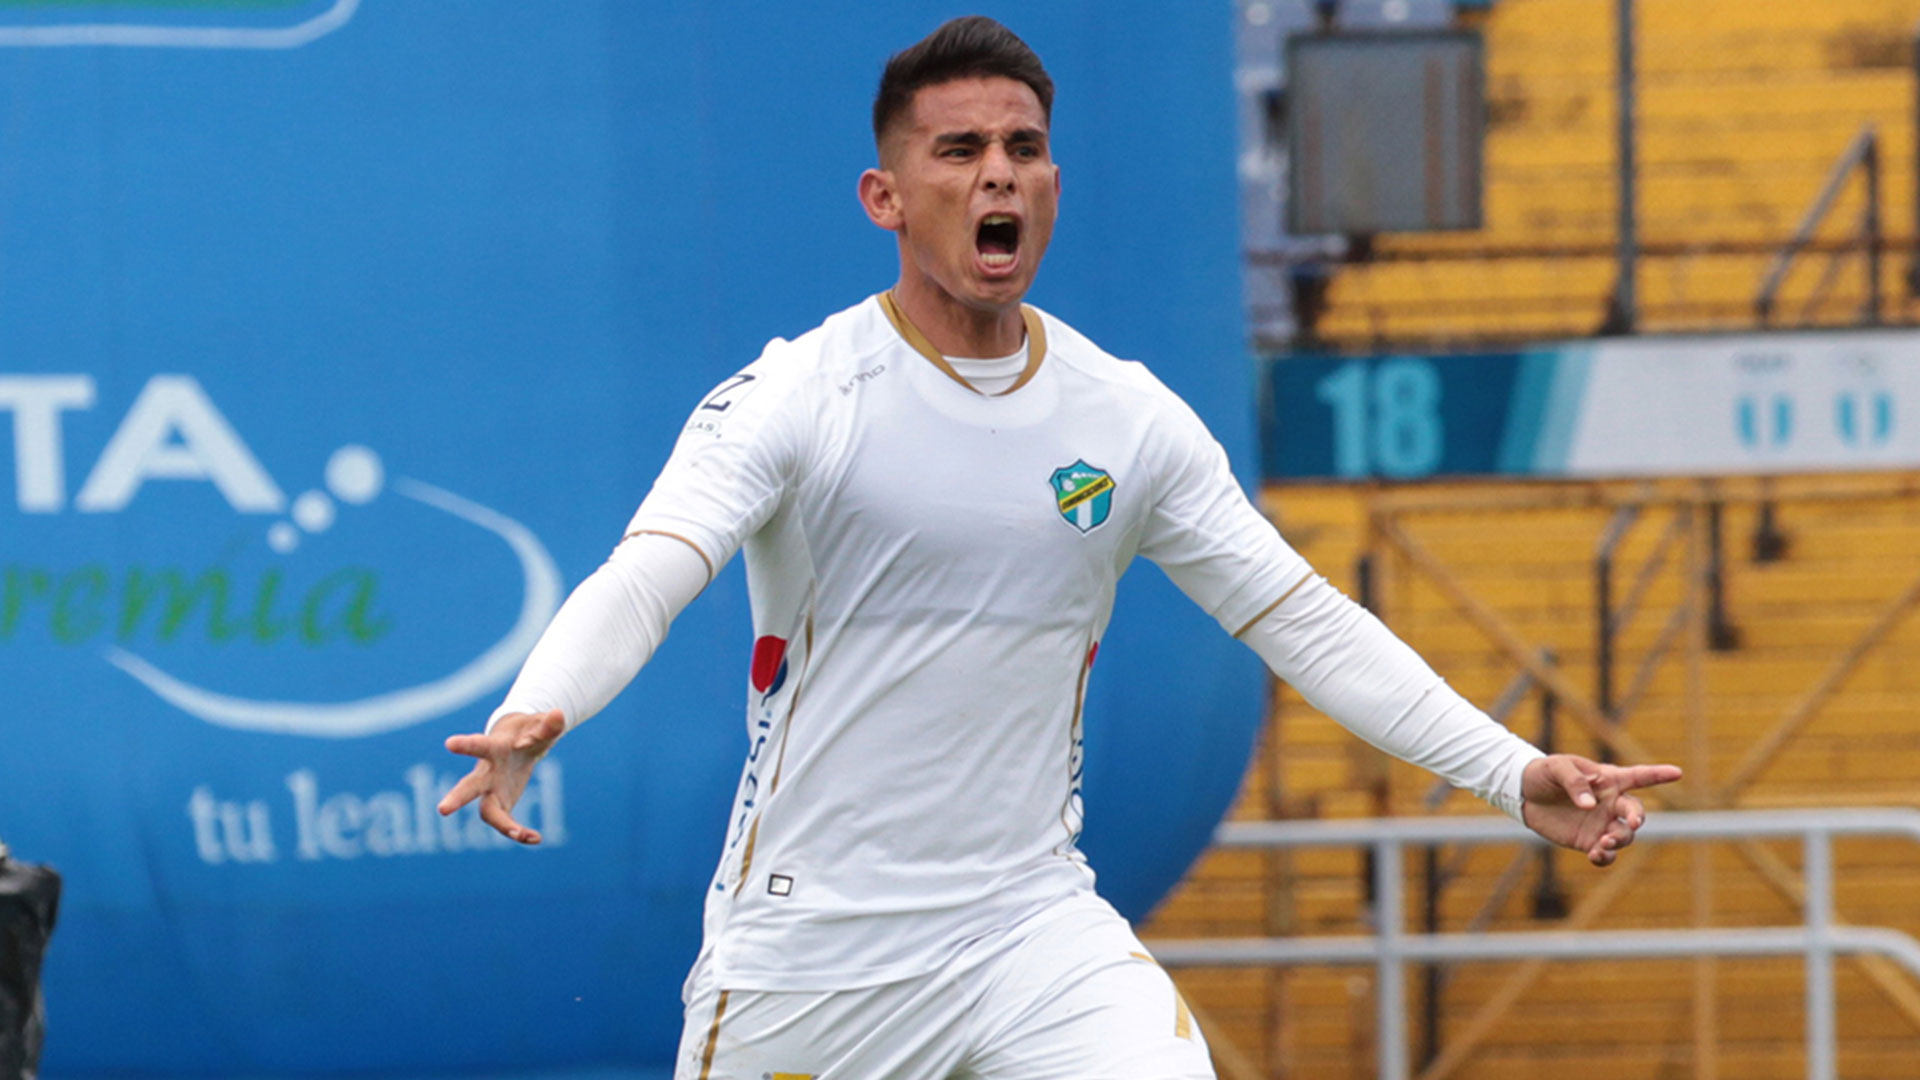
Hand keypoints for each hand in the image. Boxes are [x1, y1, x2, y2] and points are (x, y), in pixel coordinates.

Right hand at [437, 709, 565, 843]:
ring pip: (487, 811)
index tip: (449, 743)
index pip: (478, 745)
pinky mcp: (501, 803)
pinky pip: (506, 822)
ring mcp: (492, 790)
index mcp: (494, 748)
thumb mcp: (539, 726)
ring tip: (521, 835)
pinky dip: (520, 832)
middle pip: (469, 786)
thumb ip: (548, 725)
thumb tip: (559, 714)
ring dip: (501, 825)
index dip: (466, 745)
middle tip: (442, 809)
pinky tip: (536, 838)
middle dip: (457, 797)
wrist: (519, 742)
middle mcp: (487, 771)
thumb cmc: (526, 731)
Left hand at [1520, 753, 1683, 866]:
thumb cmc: (1544, 773)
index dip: (1658, 774)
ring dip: (1619, 840)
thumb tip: (1589, 804)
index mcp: (1609, 779)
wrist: (1524, 794)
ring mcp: (1602, 824)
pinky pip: (1606, 854)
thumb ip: (1574, 781)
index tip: (1677, 772)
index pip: (1638, 776)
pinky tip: (1596, 855)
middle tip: (1632, 822)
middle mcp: (1611, 803)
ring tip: (1604, 842)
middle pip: (1635, 812)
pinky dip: (1606, 857)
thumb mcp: (1556, 768)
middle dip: (1637, 817)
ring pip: (1624, 836)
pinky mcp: (1589, 841)